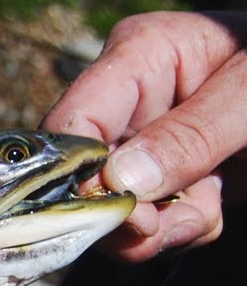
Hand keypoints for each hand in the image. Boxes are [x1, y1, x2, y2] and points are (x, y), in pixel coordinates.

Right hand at [43, 11, 246, 261]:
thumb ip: (191, 135)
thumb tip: (120, 182)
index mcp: (139, 56)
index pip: (72, 120)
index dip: (76, 172)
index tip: (118, 212)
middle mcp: (133, 99)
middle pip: (85, 171)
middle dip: (124, 212)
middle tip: (165, 228)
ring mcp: (151, 138)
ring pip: (117, 203)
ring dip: (159, 226)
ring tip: (208, 213)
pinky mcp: (175, 170)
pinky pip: (154, 215)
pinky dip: (180, 227)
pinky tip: (213, 210)